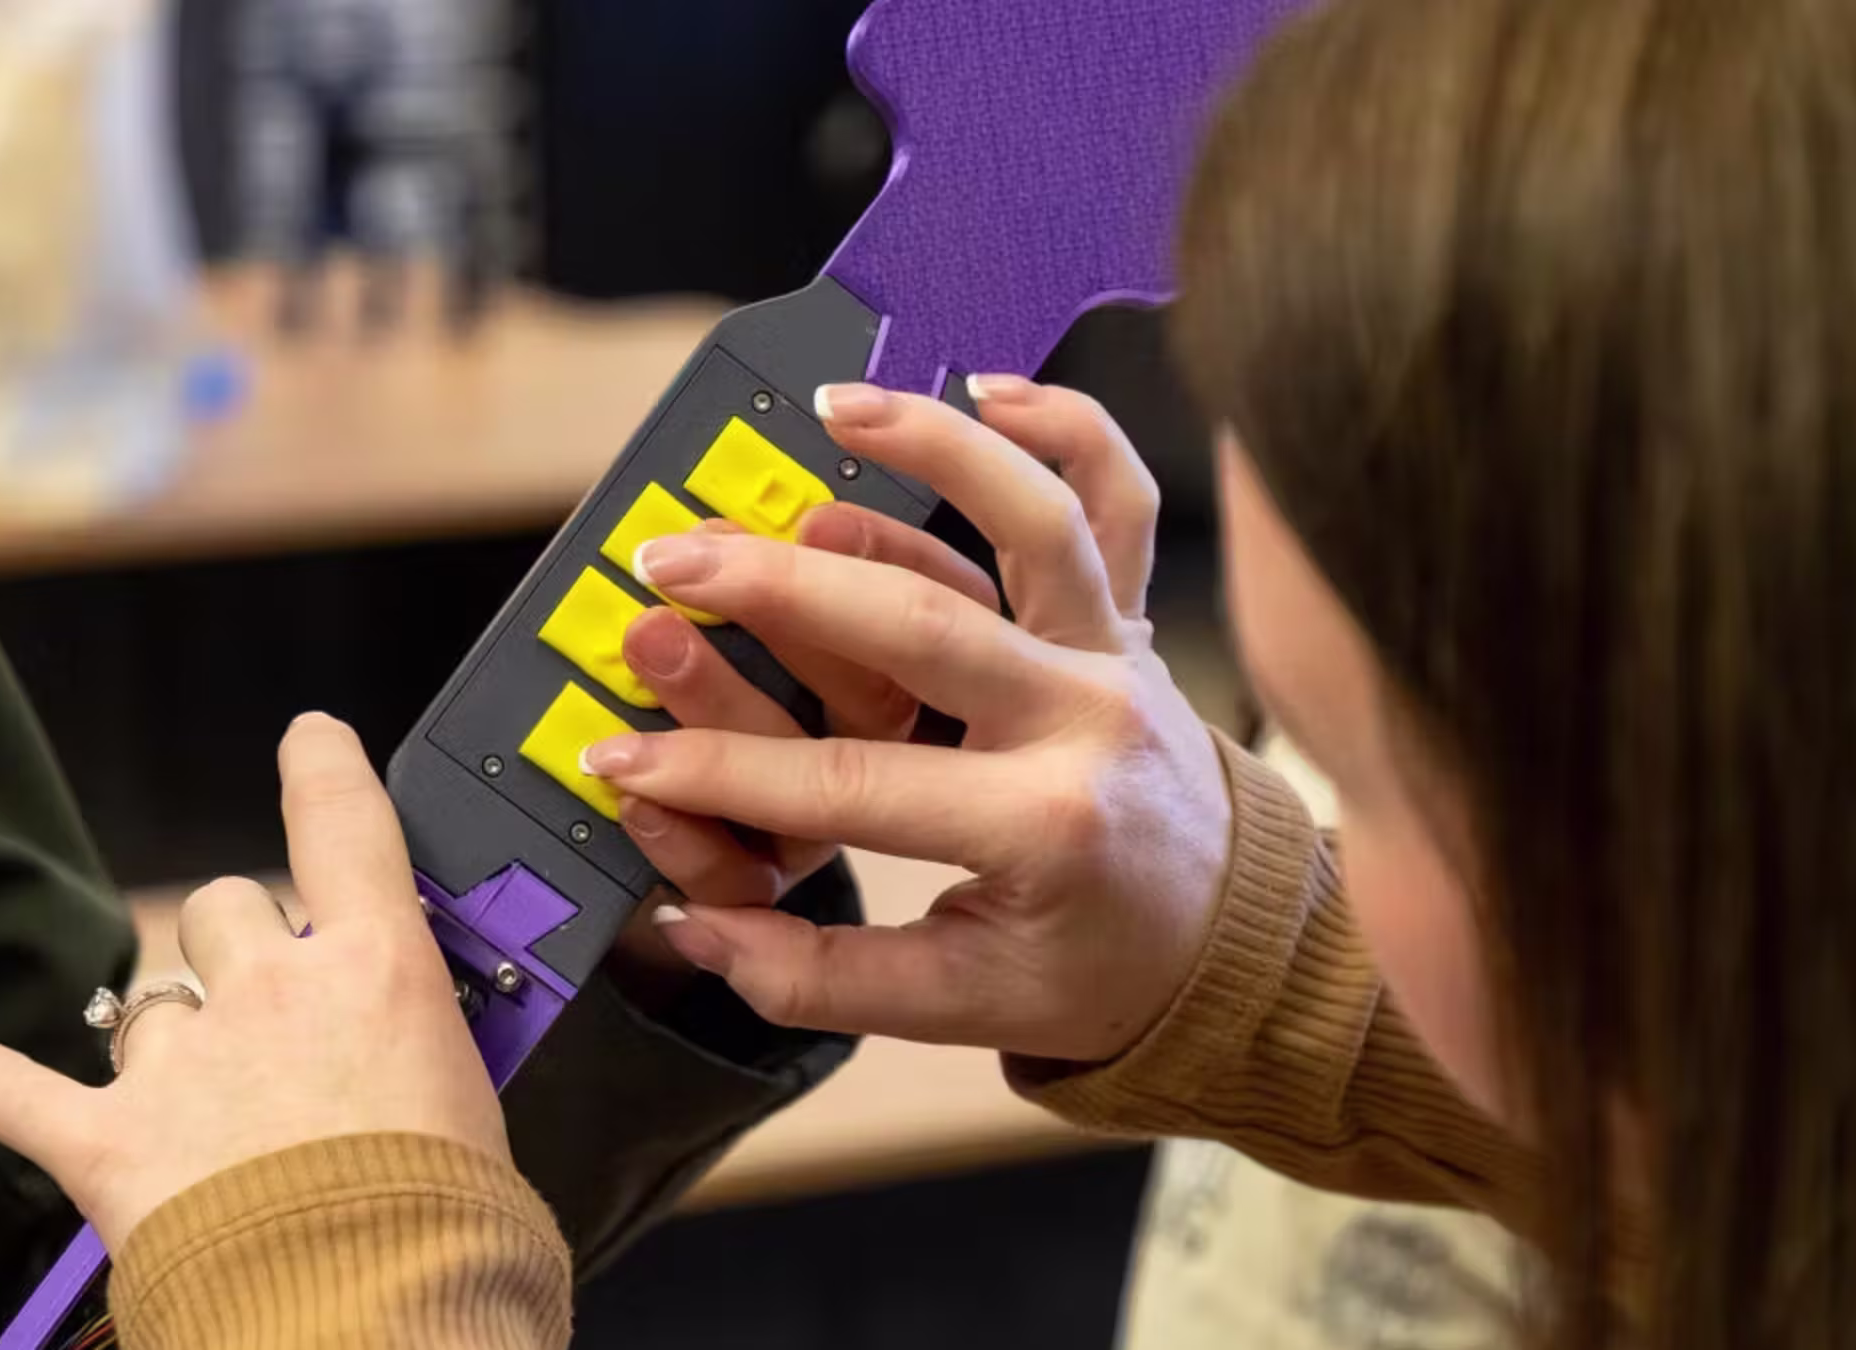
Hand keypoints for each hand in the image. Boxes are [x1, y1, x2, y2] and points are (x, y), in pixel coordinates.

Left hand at [0, 715, 507, 1249]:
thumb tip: (414, 1060)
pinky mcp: (108, 1143)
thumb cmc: (445, 1226)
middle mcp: (273, 991)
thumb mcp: (479, 1104)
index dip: (321, 766)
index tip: (307, 740)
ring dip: (164, 1033)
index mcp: (377, 969)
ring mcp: (183, 1063)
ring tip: (191, 1100)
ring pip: (147, 999)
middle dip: (238, 943)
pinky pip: (17, 1092)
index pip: (343, 822)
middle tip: (267, 1009)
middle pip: (226, 905)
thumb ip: (431, 1050)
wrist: (369, 1316)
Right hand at [584, 377, 1232, 1062]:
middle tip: (670, 564)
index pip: (849, 785)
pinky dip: (1070, 427)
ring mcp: (1115, 654)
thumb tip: (695, 927)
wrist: (1231, 943)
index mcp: (1038, 827)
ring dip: (934, 448)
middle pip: (918, 624)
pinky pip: (1121, 501)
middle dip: (777, 589)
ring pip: (1036, 520)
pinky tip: (990, 386)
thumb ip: (824, 976)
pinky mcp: (1129, 618)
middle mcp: (1084, 720)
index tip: (624, 757)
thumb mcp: (965, 1004)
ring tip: (827, 410)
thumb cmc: (1096, 968)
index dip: (720, 773)